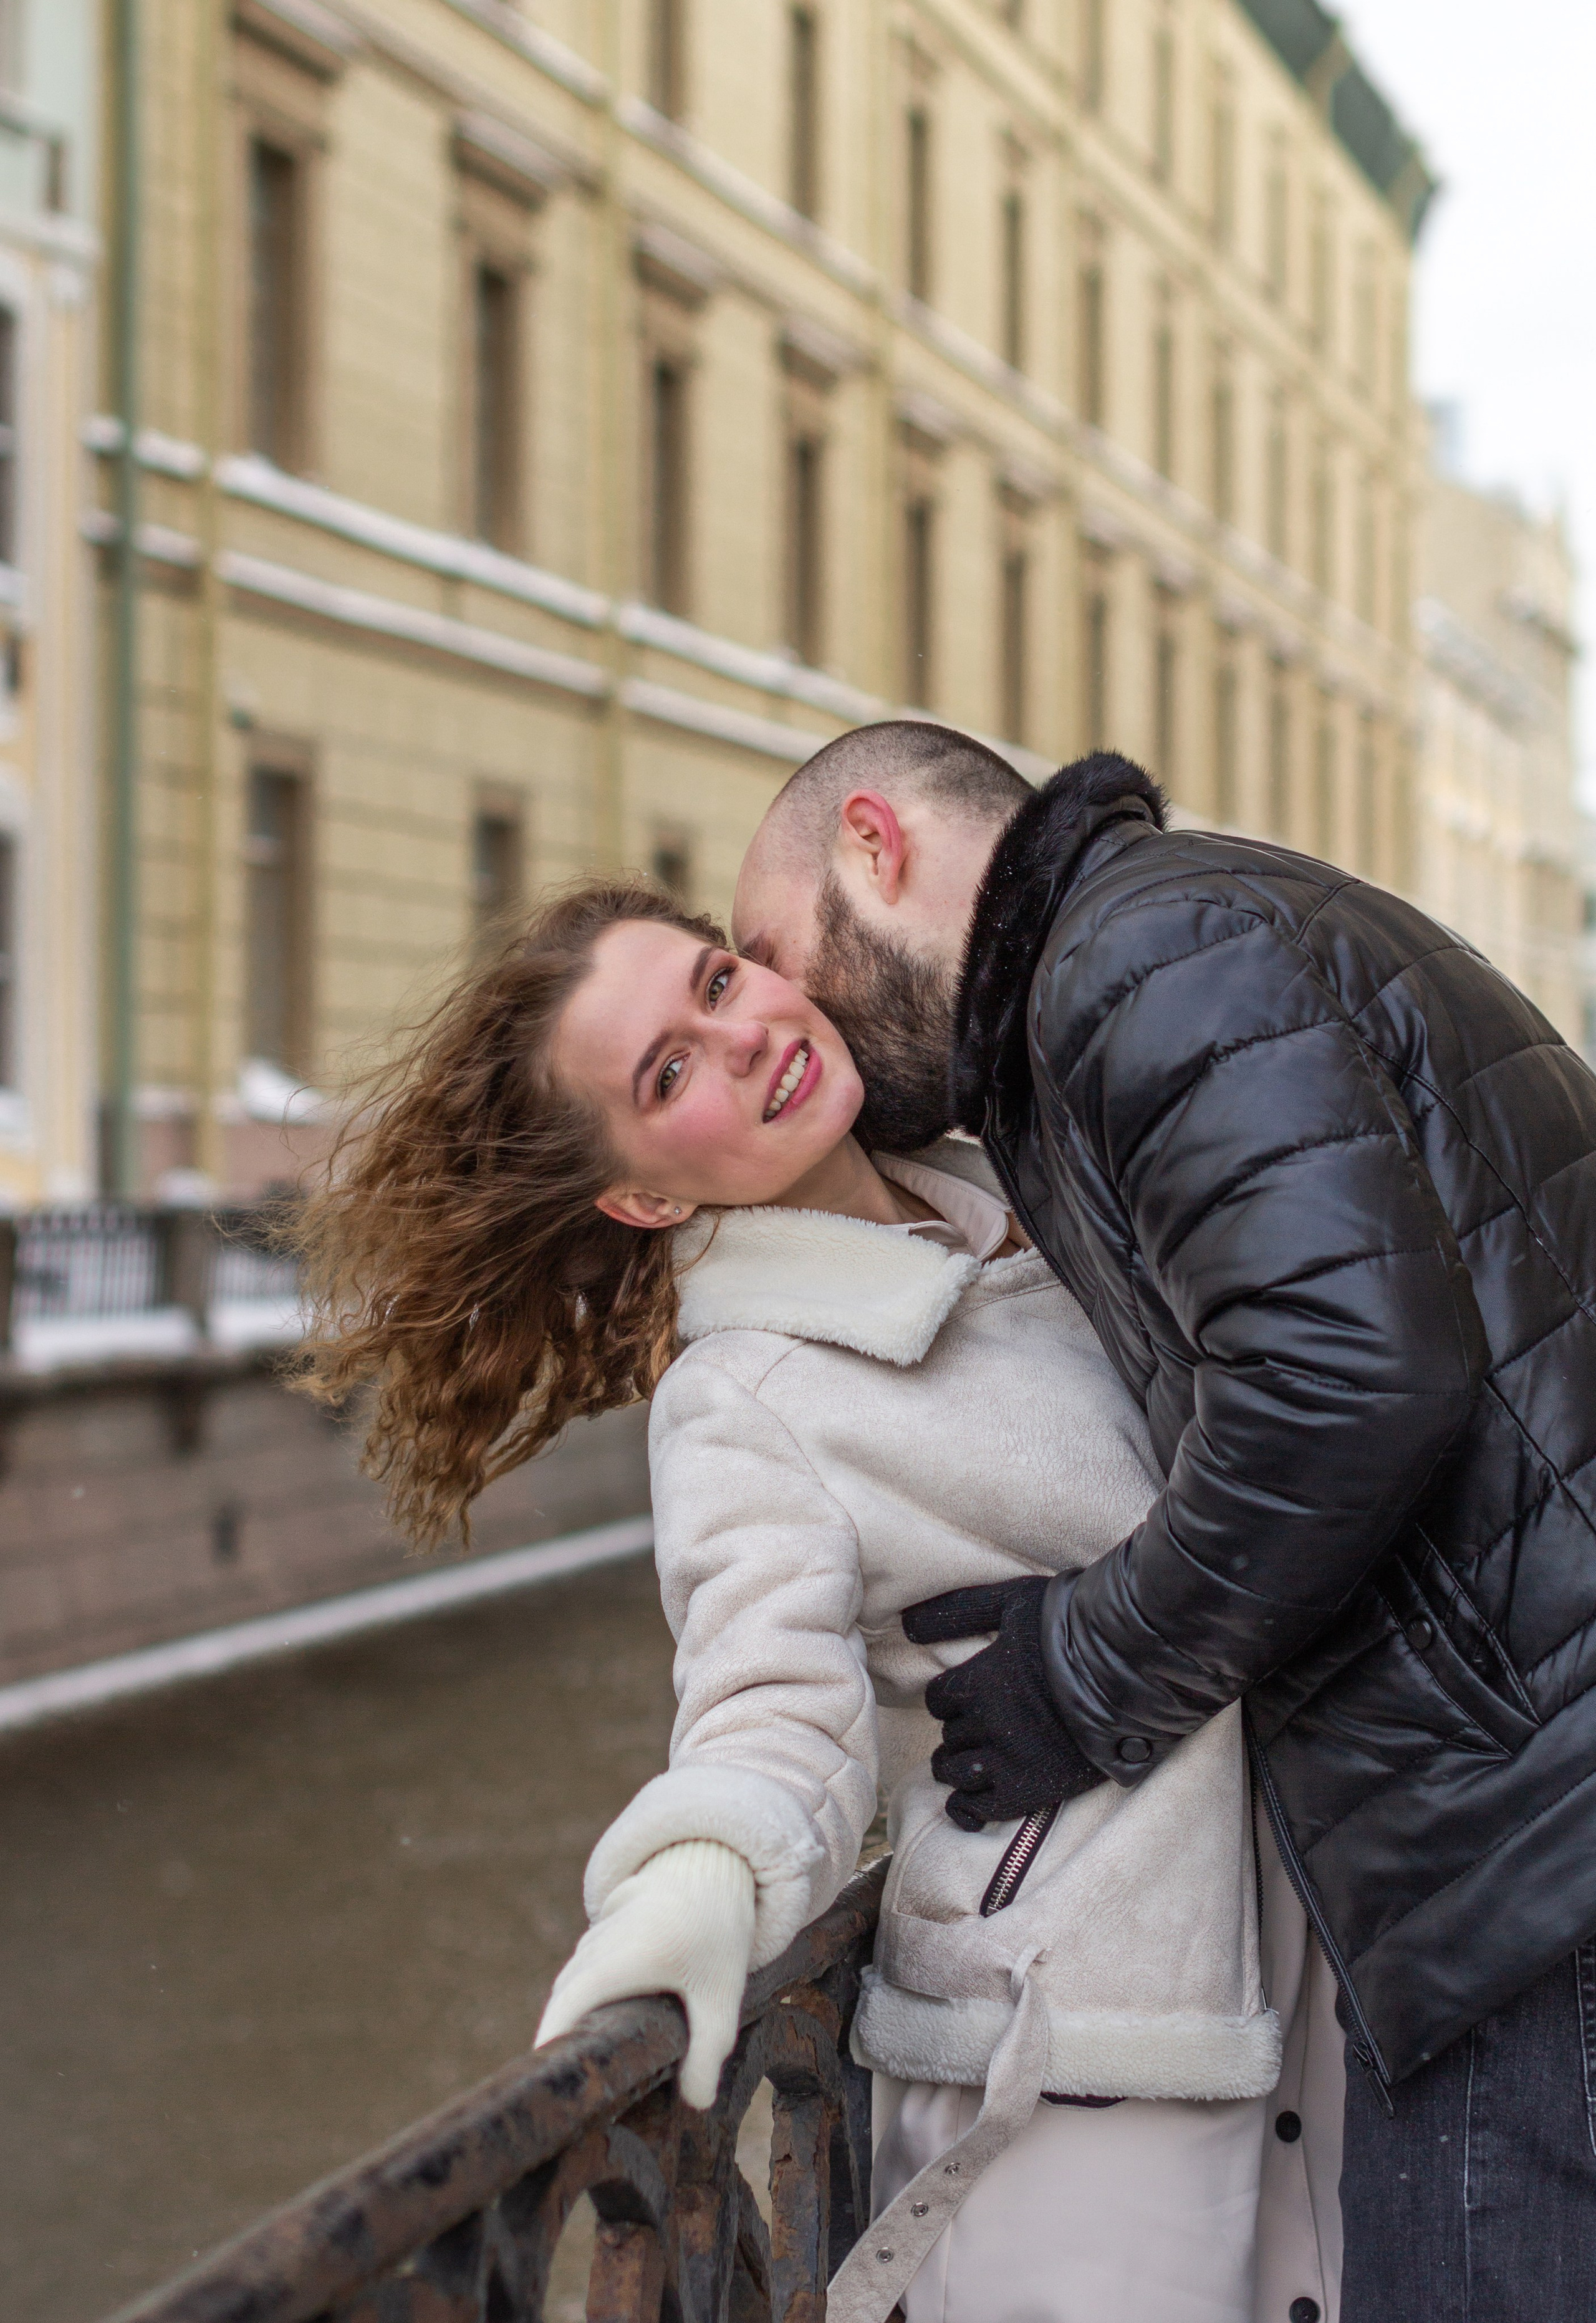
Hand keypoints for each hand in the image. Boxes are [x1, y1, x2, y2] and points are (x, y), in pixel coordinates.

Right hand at [535, 1839, 754, 2107]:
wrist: (719, 1862)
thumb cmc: (720, 1931)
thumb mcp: (722, 1994)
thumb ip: (709, 2049)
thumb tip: (697, 2103)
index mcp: (626, 1958)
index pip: (571, 2003)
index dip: (551, 2037)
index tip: (541, 2071)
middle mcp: (604, 1941)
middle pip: (566, 1992)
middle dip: (557, 2033)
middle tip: (558, 2081)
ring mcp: (604, 1926)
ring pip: (576, 1974)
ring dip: (571, 2009)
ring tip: (575, 2054)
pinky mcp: (610, 1919)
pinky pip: (588, 1958)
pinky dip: (585, 1985)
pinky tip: (596, 2013)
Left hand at [903, 1577, 1101, 1830]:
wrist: (1137, 1667)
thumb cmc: (1075, 1625)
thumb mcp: (1013, 1601)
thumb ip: (960, 1610)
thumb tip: (907, 1623)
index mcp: (979, 1678)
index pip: (937, 1700)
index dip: (952, 1700)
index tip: (971, 1698)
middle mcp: (986, 1721)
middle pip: (949, 1735)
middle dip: (963, 1731)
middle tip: (990, 1727)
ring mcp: (1008, 1758)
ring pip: (955, 1772)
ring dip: (961, 1767)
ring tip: (982, 1760)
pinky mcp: (1031, 1789)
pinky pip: (978, 1809)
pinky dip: (968, 1808)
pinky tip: (974, 1801)